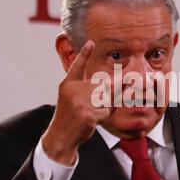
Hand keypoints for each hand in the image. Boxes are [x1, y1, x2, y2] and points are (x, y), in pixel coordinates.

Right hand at [41, 40, 110, 165]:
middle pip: (103, 83)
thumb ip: (84, 87)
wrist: (61, 137)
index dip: (84, 54)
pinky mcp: (87, 115)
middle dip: (114, 88)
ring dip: (107, 104)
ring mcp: (80, 103)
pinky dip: (105, 115)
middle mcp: (72, 91)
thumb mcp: (70, 97)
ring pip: (106, 97)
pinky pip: (106, 111)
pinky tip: (94, 120)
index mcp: (67, 85)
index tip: (91, 43)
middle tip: (119, 89)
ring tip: (95, 111)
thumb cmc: (69, 116)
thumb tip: (110, 81)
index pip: (77, 66)